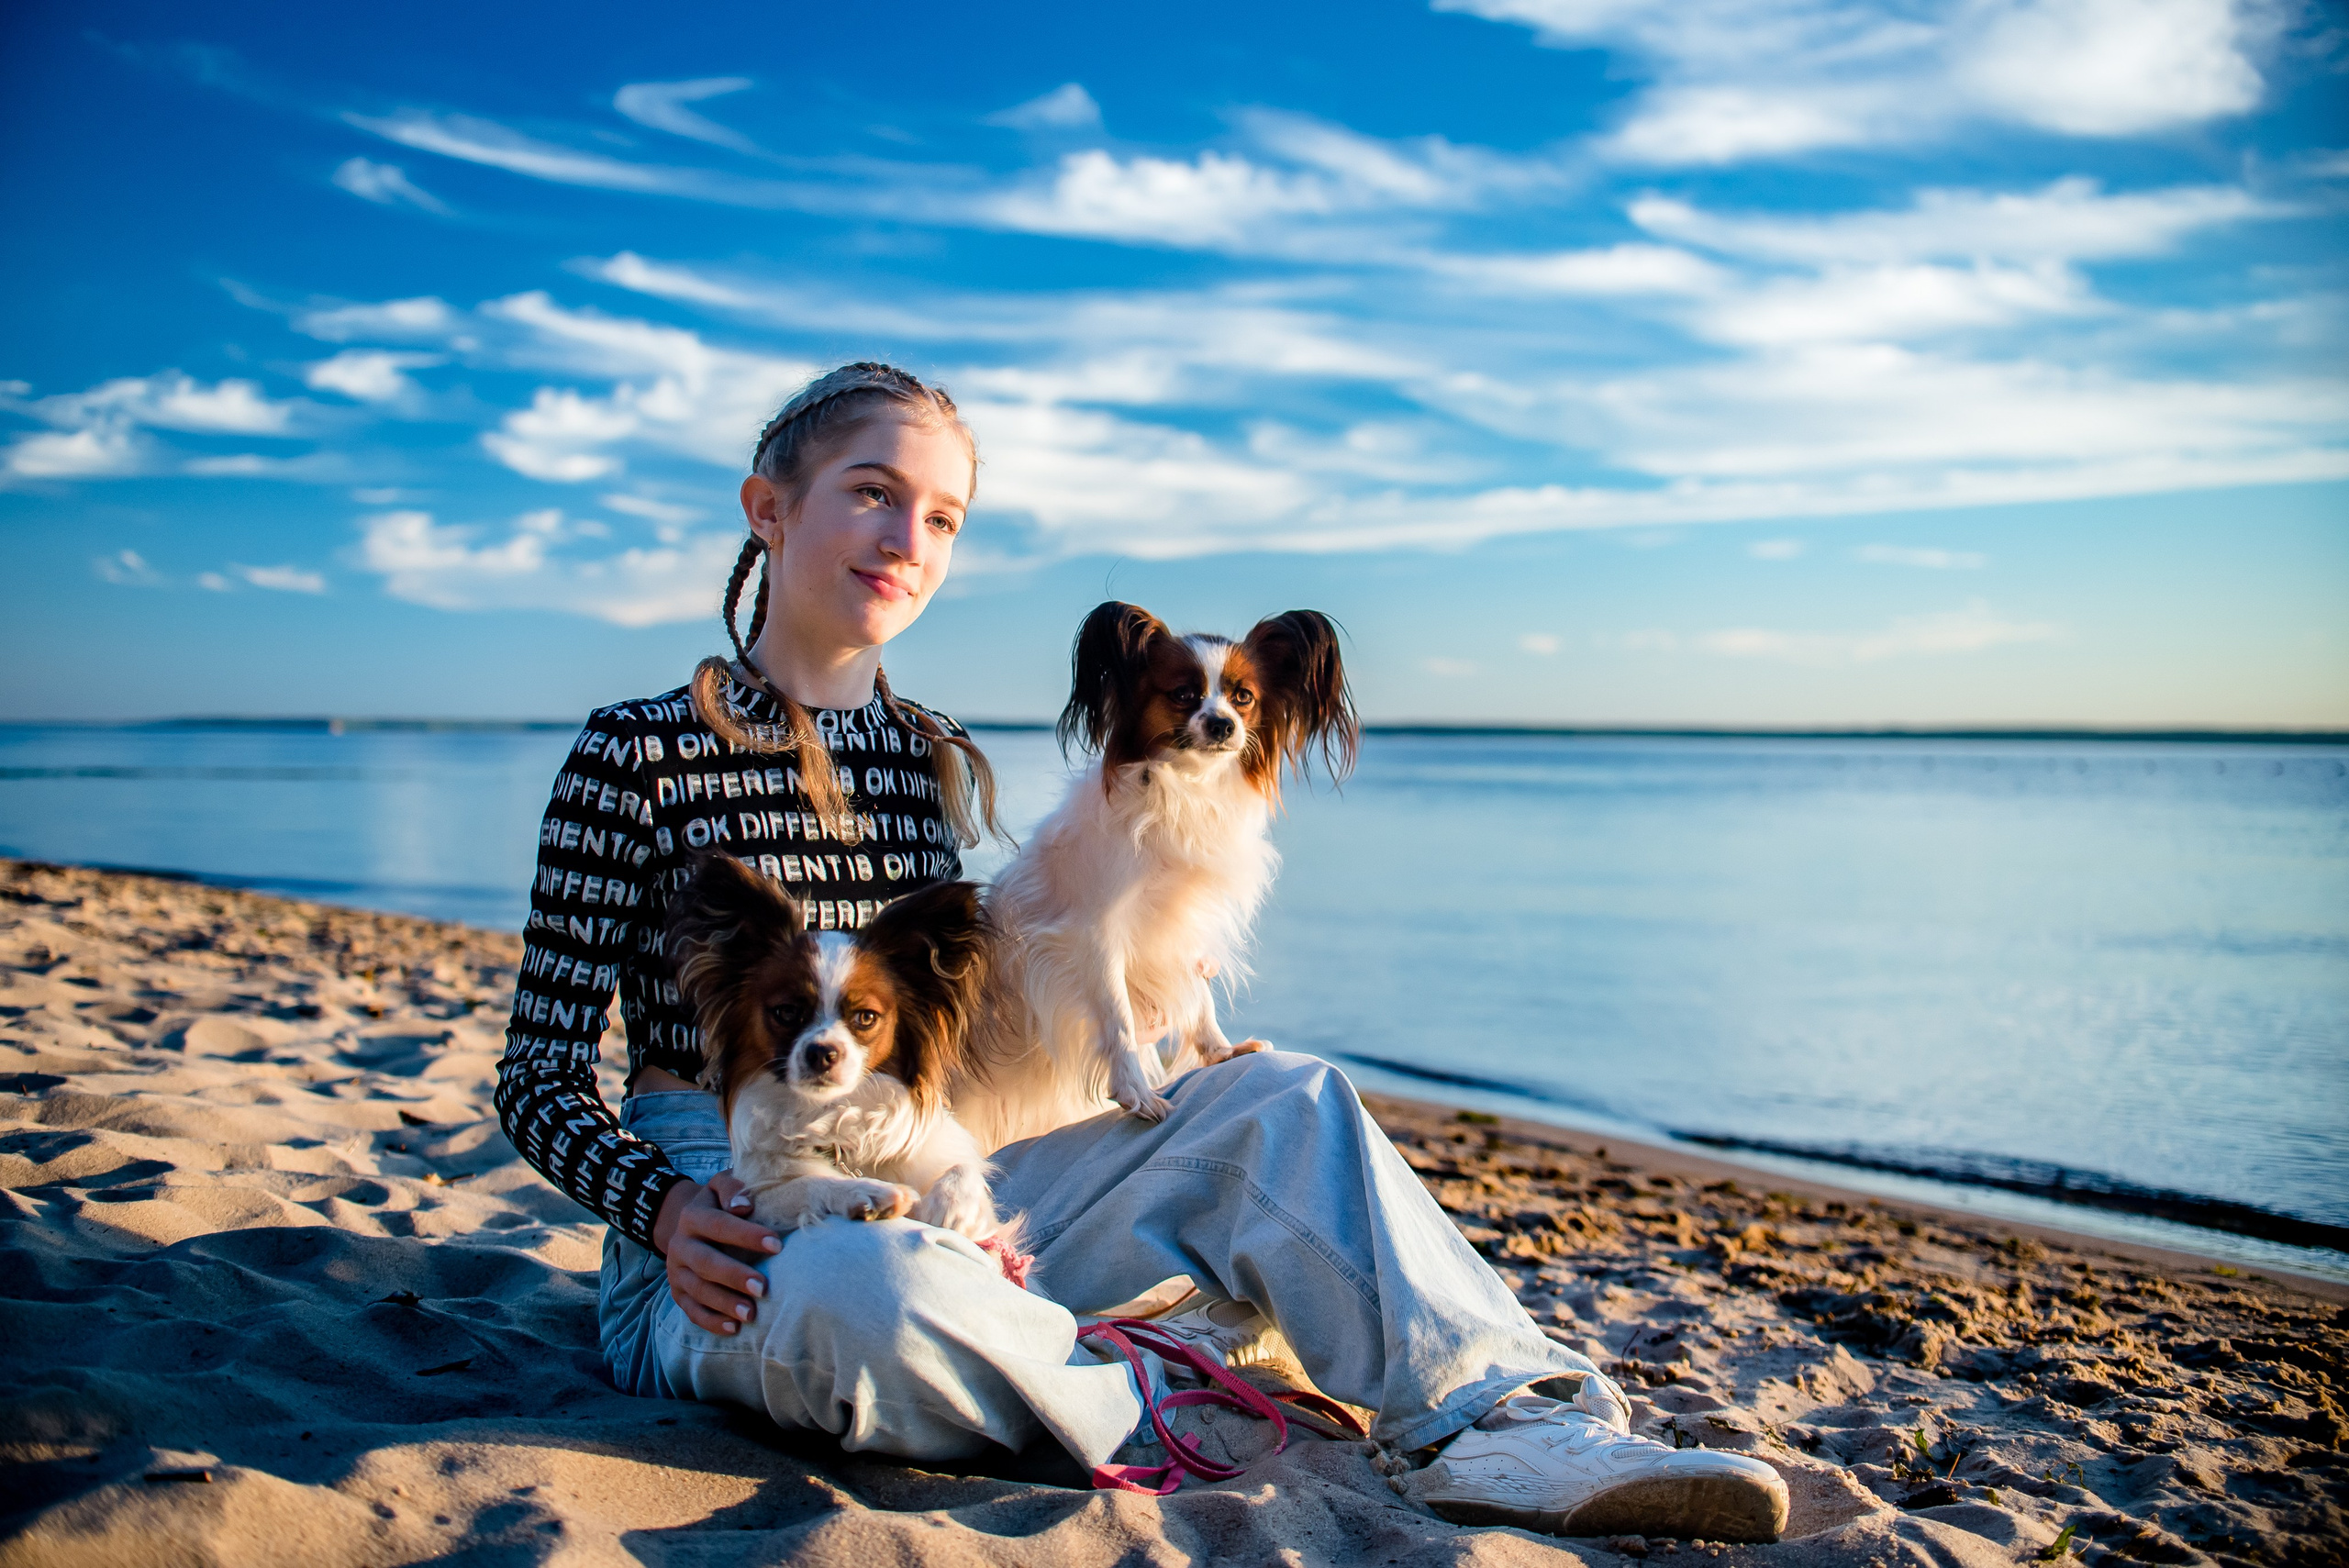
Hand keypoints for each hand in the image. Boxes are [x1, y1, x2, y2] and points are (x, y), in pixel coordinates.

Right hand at [652, 1176, 779, 1334]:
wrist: (688, 1223)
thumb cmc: (720, 1204)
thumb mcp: (721, 1185)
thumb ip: (733, 1187)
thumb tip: (744, 1205)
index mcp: (692, 1216)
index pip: (719, 1225)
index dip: (746, 1235)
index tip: (776, 1245)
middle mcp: (680, 1245)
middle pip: (705, 1263)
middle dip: (734, 1276)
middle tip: (763, 1288)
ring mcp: (676, 1272)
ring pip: (698, 1290)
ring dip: (724, 1303)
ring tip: (751, 1314)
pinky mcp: (678, 1293)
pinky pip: (691, 1311)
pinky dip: (711, 1322)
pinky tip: (733, 1328)